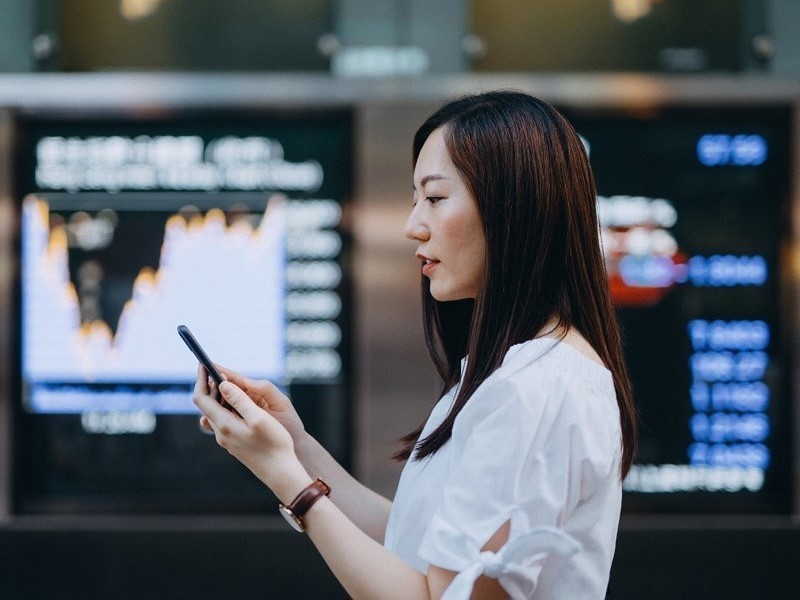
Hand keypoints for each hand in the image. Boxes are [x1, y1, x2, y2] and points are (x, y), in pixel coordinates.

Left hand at [193, 365, 310, 499]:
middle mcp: (221, 433)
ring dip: (219, 396)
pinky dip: (227, 407)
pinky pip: (225, 421)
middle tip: (218, 368)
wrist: (281, 472)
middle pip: (206, 405)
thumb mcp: (258, 418)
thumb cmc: (274, 444)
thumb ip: (239, 400)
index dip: (201, 379)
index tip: (203, 363)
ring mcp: (227, 440)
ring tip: (231, 383)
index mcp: (224, 424)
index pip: (201, 398)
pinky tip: (240, 404)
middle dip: (210, 385)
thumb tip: (222, 384)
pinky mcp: (235, 443)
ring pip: (215, 413)